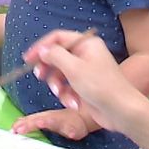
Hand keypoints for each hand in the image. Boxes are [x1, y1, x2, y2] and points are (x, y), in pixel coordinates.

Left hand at [12, 108, 92, 139]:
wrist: (83, 117)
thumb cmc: (61, 119)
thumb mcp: (44, 119)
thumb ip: (30, 122)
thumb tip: (15, 125)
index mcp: (44, 118)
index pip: (31, 120)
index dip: (22, 124)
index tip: (13, 130)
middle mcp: (52, 119)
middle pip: (39, 119)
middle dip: (30, 123)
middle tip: (20, 128)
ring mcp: (64, 123)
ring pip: (56, 121)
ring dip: (48, 122)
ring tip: (40, 123)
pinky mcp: (77, 129)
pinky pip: (74, 131)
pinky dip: (72, 132)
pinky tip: (71, 134)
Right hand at [21, 30, 146, 134]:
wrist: (121, 111)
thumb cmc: (100, 86)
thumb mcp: (73, 68)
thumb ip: (54, 55)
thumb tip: (42, 50)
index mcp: (86, 44)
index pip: (57, 38)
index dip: (41, 47)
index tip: (28, 59)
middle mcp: (86, 54)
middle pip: (57, 56)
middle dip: (49, 69)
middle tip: (40, 77)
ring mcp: (85, 70)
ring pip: (60, 73)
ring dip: (58, 86)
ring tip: (62, 95)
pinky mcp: (85, 86)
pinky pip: (67, 86)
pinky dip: (66, 95)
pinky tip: (73, 103)